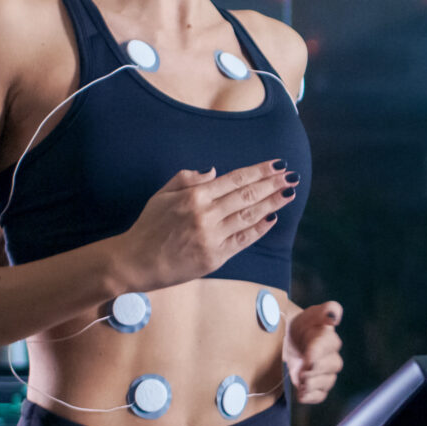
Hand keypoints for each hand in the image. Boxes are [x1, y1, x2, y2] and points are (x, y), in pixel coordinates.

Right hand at [117, 162, 295, 290]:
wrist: (135, 261)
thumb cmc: (148, 227)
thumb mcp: (162, 194)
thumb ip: (187, 179)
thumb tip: (214, 171)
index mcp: (194, 196)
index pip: (235, 179)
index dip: (258, 171)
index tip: (276, 164)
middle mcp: (206, 214)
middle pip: (247, 195)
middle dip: (272, 184)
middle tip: (291, 175)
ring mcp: (213, 237)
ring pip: (249, 216)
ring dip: (272, 203)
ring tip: (288, 193)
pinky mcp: (215, 257)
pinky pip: (243, 240)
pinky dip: (259, 229)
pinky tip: (272, 218)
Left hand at [285, 301, 343, 404]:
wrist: (290, 339)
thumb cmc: (302, 324)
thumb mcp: (311, 314)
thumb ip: (326, 311)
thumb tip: (335, 317)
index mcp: (329, 338)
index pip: (329, 345)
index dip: (319, 353)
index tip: (307, 357)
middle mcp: (331, 356)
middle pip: (333, 366)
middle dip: (317, 370)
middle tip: (303, 371)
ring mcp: (325, 372)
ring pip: (327, 382)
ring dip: (313, 384)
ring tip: (301, 381)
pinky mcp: (317, 385)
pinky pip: (320, 395)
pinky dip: (311, 397)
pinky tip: (300, 394)